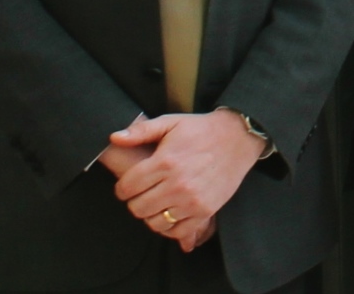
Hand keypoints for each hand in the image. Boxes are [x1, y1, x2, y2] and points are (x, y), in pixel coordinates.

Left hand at [108, 110, 266, 232]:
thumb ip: (141, 130)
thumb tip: (114, 138)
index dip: (123, 188)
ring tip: (159, 201)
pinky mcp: (205, 211)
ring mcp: (192, 200)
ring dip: (152, 214)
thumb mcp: (172, 122)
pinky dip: (171, 226)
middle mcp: (177, 184)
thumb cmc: (202, 130)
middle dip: (136, 201)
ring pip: (154, 222)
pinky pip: (177, 231)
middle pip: (138, 208)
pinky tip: (172, 212)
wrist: (239, 137)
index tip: (130, 184)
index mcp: (165, 162)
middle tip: (145, 192)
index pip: (126, 188)